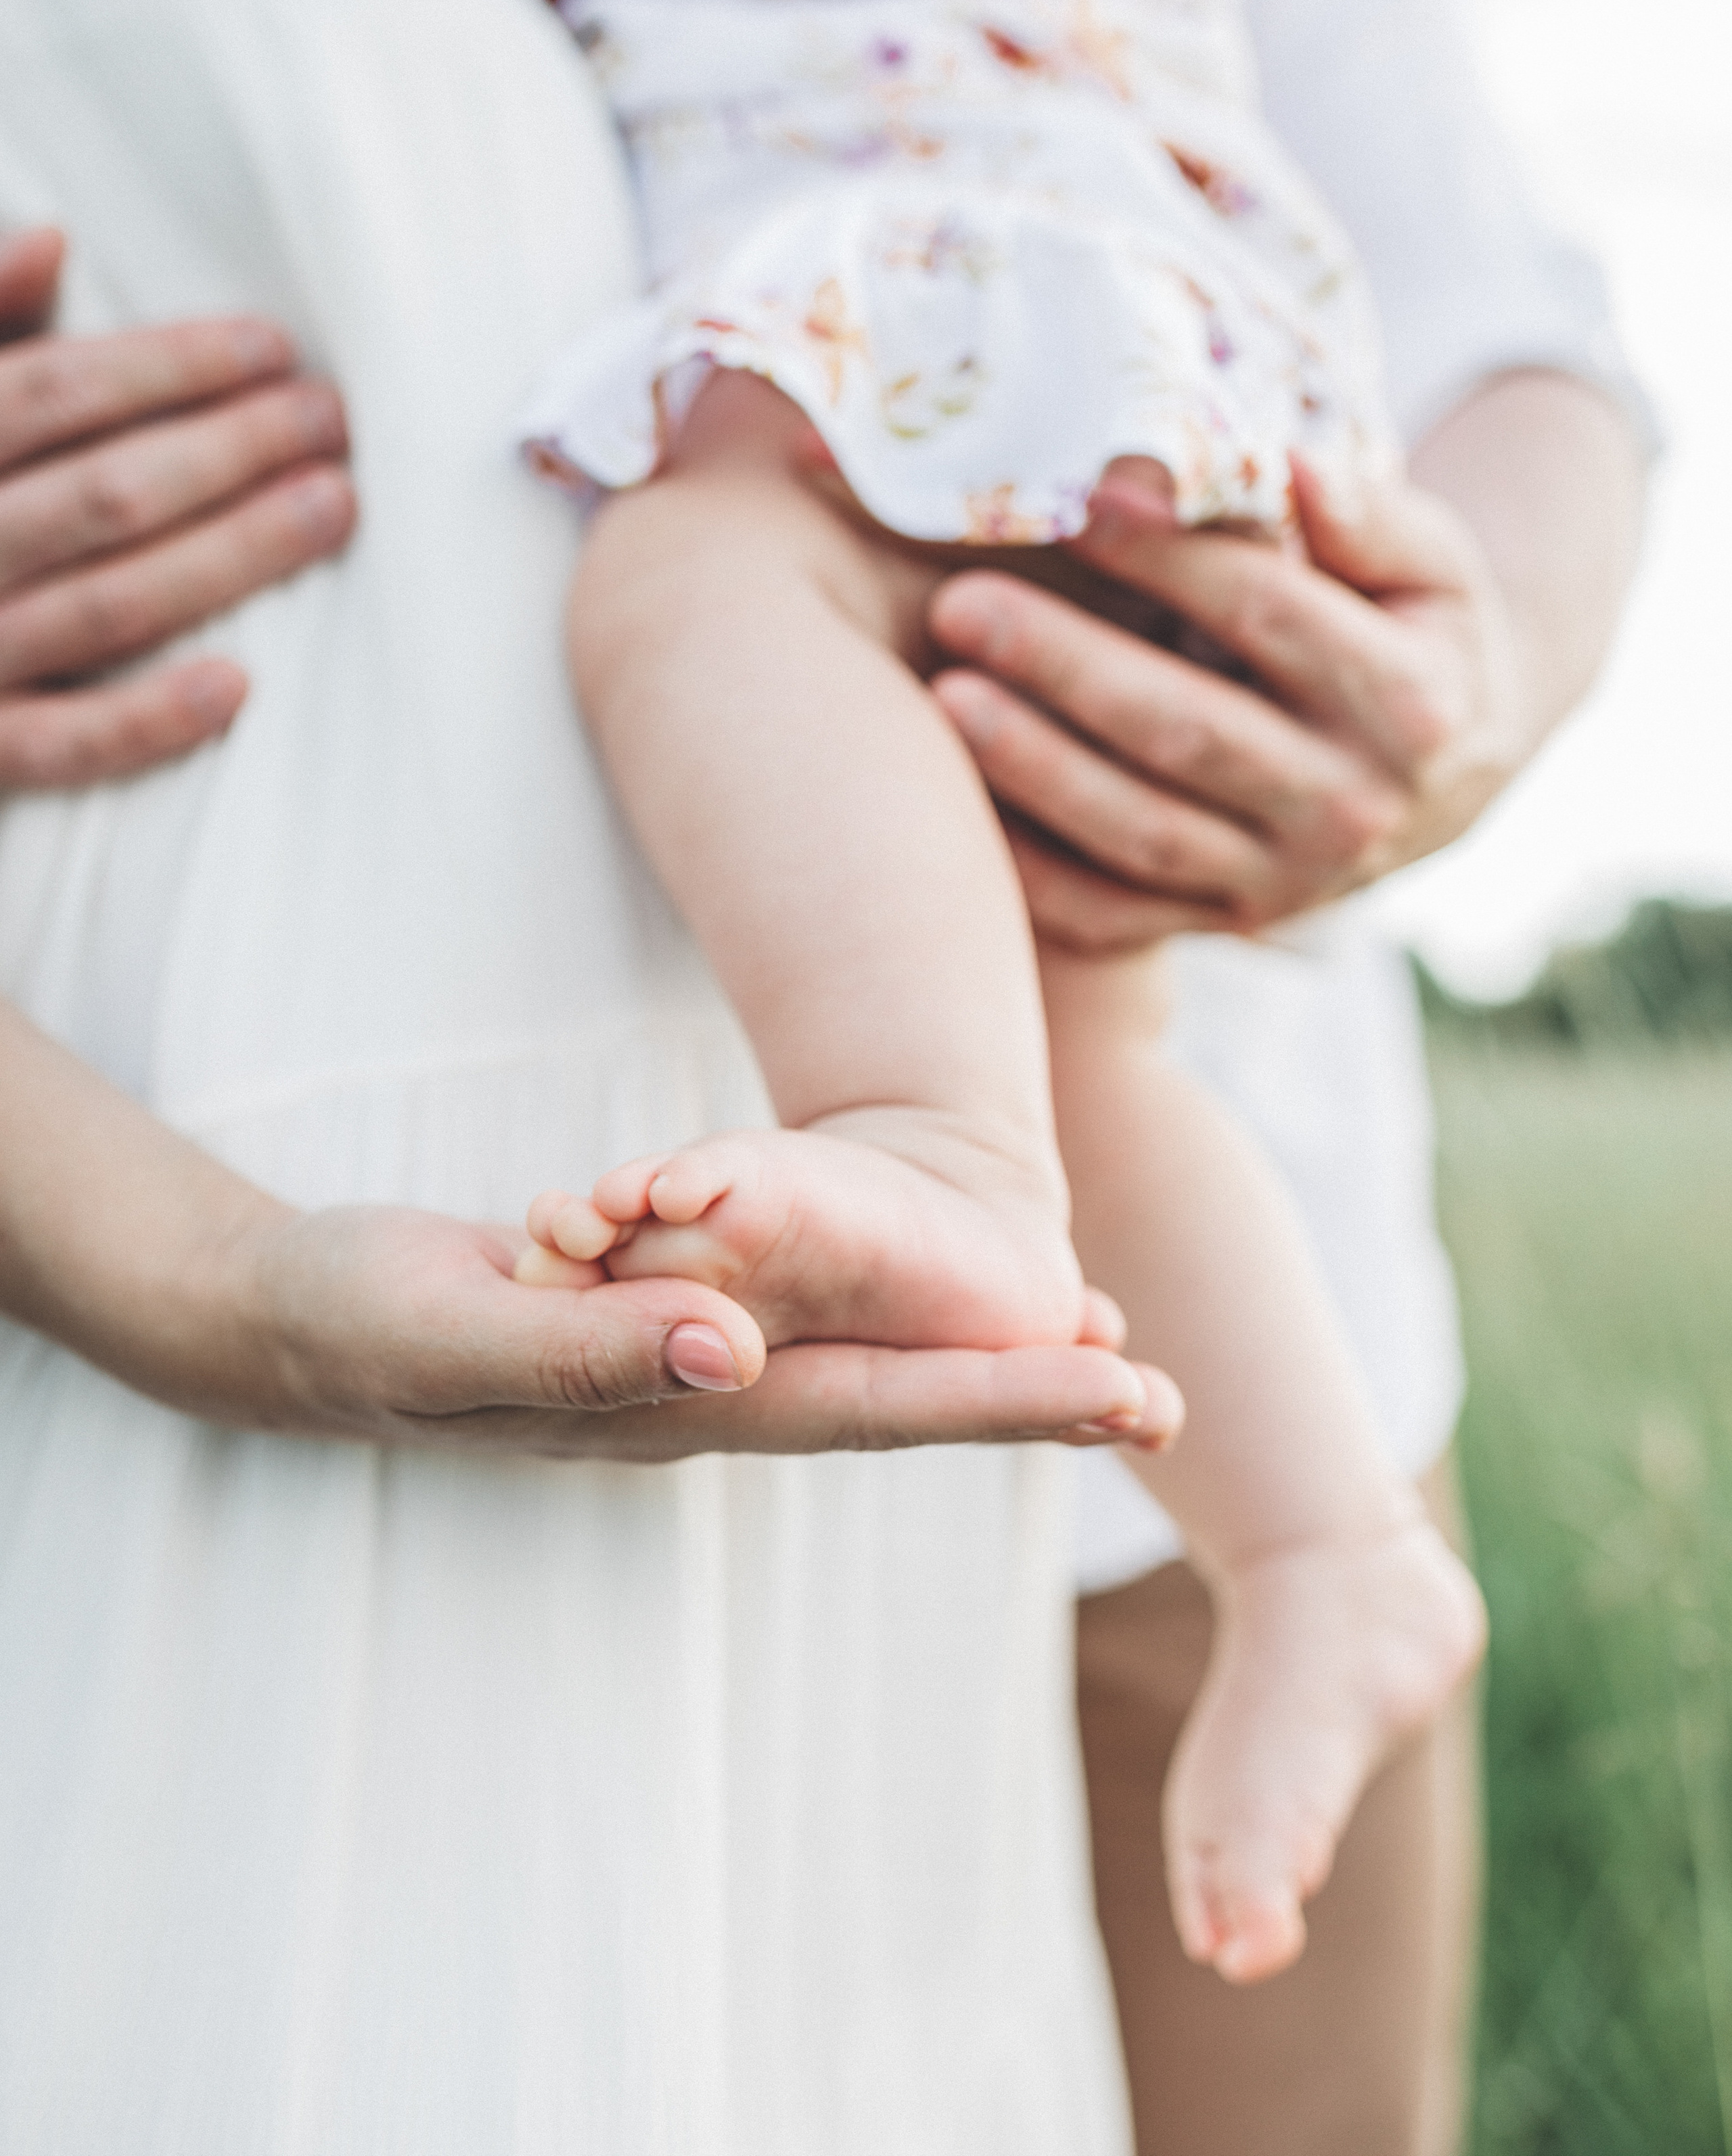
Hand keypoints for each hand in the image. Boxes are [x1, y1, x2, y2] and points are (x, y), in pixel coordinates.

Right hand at [0, 229, 356, 788]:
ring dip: (229, 558)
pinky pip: (61, 743)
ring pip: (107, 605)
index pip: (57, 389)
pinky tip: (234, 685)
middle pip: (106, 493)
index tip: (272, 347)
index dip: (171, 364)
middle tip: (329, 422)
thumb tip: (50, 238)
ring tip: (330, 509)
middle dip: (231, 452)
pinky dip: (146, 718)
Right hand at [211, 1202, 1177, 1461]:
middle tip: (1166, 1389)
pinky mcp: (666, 1323)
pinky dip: (892, 1322)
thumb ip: (592, 1349)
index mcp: (671, 1409)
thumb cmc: (365, 1323)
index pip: (865, 1410)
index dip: (997, 1400)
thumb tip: (734, 1354)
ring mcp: (688, 1369)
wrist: (300, 1317)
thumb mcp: (465, 1328)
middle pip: (895, 1402)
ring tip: (1098, 1339)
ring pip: (861, 1368)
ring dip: (978, 1364)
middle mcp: (705, 1401)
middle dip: (1030, 1398)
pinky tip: (949, 1308)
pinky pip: (801, 1326)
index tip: (1119, 1391)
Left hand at [928, 454, 1527, 952]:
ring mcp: (1284, 881)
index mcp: (1410, 703)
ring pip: (1141, 831)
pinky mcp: (1223, 923)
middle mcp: (1350, 807)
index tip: (1082, 501)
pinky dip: (1031, 874)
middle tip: (961, 606)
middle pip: (1189, 730)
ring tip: (945, 699)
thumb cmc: (1412, 632)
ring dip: (1036, 768)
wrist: (1445, 780)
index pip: (1270, 615)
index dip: (1172, 559)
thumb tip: (1287, 467)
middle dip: (1068, 667)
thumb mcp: (1427, 565)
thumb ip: (1365, 517)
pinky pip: (1111, 915)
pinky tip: (957, 810)